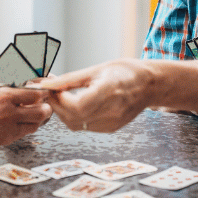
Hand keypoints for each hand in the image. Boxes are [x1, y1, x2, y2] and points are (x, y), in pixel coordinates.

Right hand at [0, 87, 51, 144]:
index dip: (44, 93)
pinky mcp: (7, 139)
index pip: (36, 94)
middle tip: (44, 104)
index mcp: (5, 96)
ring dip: (38, 119)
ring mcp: (9, 128)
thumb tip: (32, 90)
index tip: (45, 92)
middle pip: (42, 112)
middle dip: (46, 107)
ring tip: (33, 113)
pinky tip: (21, 122)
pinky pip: (25, 133)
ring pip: (36, 124)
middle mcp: (9, 113)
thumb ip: (13, 92)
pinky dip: (26, 127)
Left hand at [41, 59, 155, 131]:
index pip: (77, 106)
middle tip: (53, 92)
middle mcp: (112, 111)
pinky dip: (75, 117)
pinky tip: (75, 104)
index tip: (53, 88)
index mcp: (109, 91)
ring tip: (62, 97)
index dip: (60, 100)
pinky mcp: (111, 128)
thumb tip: (48, 84)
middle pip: (73, 118)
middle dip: (57, 106)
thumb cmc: (126, 72)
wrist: (150, 85)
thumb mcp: (97, 69)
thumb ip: (70, 79)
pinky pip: (85, 127)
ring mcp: (112, 122)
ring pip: (76, 125)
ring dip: (64, 113)